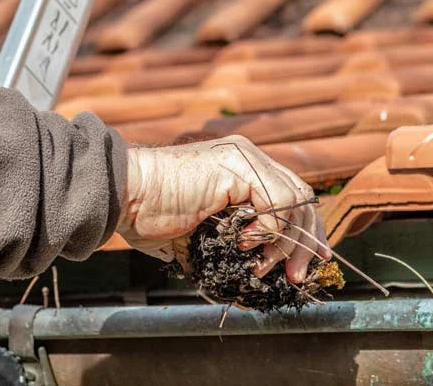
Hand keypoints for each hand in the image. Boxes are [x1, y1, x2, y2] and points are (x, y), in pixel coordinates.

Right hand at [117, 135, 328, 283]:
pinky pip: (278, 200)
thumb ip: (229, 241)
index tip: (304, 264)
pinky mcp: (238, 165)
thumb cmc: (149, 215)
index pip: (291, 196)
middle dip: (306, 241)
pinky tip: (245, 241)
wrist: (126, 195)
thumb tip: (248, 275)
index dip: (303, 231)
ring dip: (285, 242)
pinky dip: (270, 229)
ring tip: (262, 264)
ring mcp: (245, 158)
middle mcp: (248, 157)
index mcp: (241, 169)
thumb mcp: (201, 231)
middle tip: (296, 275)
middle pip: (302, 197)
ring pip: (296, 200)